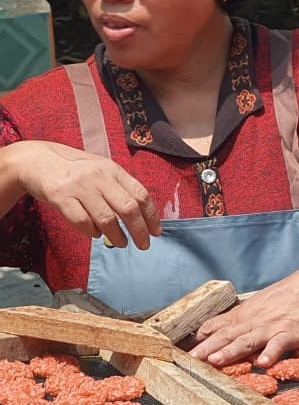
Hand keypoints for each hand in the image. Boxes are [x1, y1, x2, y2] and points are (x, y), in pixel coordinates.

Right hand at [14, 140, 160, 248]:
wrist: (35, 160)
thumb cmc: (74, 169)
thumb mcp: (100, 170)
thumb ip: (118, 188)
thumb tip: (140, 218)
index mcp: (113, 170)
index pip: (141, 194)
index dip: (152, 216)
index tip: (156, 232)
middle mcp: (99, 177)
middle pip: (128, 208)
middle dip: (139, 230)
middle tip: (143, 245)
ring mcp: (79, 186)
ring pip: (106, 218)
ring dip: (117, 235)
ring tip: (122, 243)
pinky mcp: (60, 196)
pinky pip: (81, 221)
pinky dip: (91, 232)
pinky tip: (95, 234)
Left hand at [189, 274, 298, 367]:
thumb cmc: (288, 296)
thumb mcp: (259, 304)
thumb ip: (241, 319)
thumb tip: (220, 330)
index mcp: (243, 315)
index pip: (215, 326)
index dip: (199, 339)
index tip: (182, 352)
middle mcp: (253, 321)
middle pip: (225, 336)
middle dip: (206, 349)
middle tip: (190, 361)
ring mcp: (271, 327)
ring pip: (247, 340)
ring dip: (230, 351)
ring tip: (216, 361)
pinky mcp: (290, 333)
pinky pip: (279, 344)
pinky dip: (271, 353)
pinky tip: (264, 362)